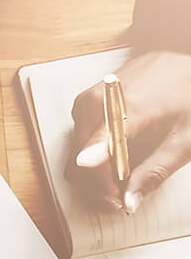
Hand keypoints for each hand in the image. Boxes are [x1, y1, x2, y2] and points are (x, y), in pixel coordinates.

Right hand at [69, 51, 190, 212]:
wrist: (181, 58)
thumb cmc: (187, 92)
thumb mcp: (185, 138)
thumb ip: (156, 171)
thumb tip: (130, 200)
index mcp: (131, 106)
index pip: (103, 142)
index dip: (100, 170)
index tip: (102, 184)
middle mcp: (99, 101)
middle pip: (85, 158)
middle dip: (102, 183)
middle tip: (123, 196)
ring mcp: (88, 101)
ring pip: (78, 152)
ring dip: (96, 171)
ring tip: (122, 175)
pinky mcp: (85, 102)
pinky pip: (80, 139)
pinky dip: (95, 154)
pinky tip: (116, 156)